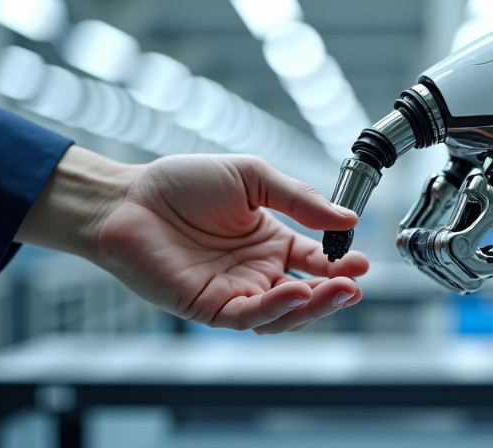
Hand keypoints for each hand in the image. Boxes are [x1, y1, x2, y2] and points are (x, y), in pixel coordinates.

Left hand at [17, 147, 368, 333]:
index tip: (363, 260)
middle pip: (307, 294)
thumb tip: (347, 219)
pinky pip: (249, 316)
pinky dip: (276, 309)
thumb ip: (299, 199)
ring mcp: (234, 291)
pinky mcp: (210, 307)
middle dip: (335, 292)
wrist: (129, 199)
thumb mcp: (252, 178)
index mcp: (270, 241)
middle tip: (356, 283)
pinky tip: (297, 292)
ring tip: (339, 290)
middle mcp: (256, 271)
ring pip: (284, 314)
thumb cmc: (183, 184)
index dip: (340, 264)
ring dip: (314, 306)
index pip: (315, 261)